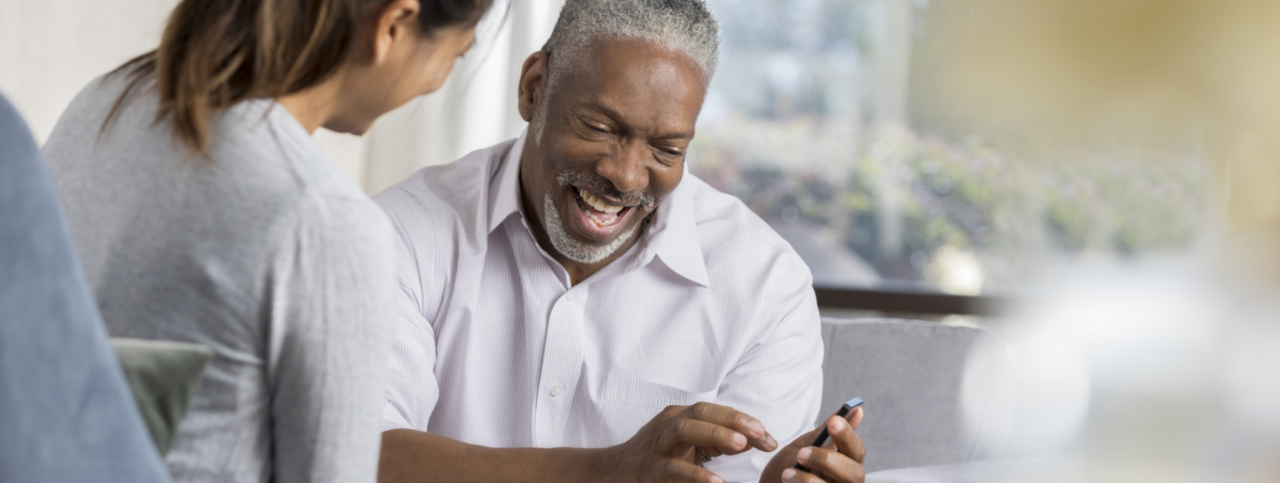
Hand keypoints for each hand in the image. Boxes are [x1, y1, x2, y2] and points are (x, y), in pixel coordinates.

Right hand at [597, 402, 779, 482]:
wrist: (613, 473)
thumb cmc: (657, 459)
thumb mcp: (689, 446)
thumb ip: (718, 443)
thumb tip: (756, 440)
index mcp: (680, 417)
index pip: (715, 411)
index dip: (742, 420)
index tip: (768, 436)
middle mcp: (668, 426)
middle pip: (701, 413)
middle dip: (732, 420)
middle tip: (759, 434)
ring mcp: (658, 446)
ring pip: (685, 430)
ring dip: (715, 434)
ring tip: (741, 445)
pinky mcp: (651, 470)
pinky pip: (673, 469)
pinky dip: (695, 474)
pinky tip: (715, 481)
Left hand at [760, 407, 864, 482]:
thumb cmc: (789, 469)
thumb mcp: (804, 447)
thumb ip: (826, 432)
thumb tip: (855, 410)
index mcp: (846, 465)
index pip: (857, 450)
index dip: (848, 436)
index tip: (834, 422)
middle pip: (855, 474)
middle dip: (828, 461)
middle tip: (801, 454)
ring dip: (810, 481)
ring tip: (787, 474)